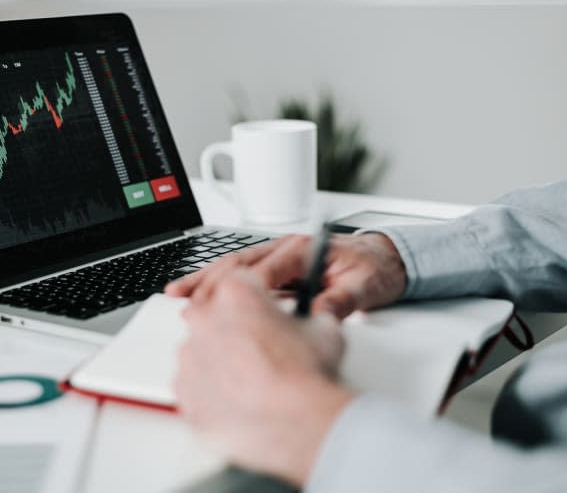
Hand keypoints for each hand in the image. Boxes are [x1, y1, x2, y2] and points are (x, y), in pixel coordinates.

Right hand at [166, 233, 406, 318]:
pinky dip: (220, 283)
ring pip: (234, 266)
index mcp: (303, 249)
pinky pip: (243, 274)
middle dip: (209, 281)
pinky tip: (202, 294)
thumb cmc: (376, 269)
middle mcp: (286, 248)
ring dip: (206, 279)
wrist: (388, 259)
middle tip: (184, 299)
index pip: (264, 270)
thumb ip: (339, 302)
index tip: (222, 309)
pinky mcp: (277, 268)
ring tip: (178, 293)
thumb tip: (317, 318)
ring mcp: (279, 256)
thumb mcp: (365, 288)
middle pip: (238, 263)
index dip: (241, 290)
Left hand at [175, 269, 353, 484]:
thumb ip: (310, 315)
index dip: (256, 299)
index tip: (262, 312)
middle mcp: (205, 318)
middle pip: (213, 314)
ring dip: (220, 360)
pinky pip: (193, 386)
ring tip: (251, 380)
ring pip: (201, 351)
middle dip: (233, 328)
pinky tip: (237, 399)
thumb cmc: (306, 375)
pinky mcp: (183, 390)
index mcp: (237, 291)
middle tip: (258, 347)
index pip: (239, 282)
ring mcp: (189, 355)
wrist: (296, 422)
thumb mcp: (324, 329)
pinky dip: (211, 391)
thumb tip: (314, 317)